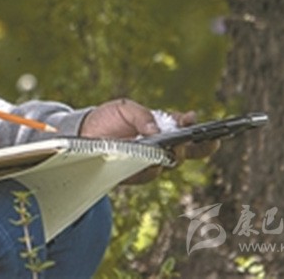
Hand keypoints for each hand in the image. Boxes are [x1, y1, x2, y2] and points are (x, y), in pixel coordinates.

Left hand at [80, 99, 218, 184]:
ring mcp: (149, 162)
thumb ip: (141, 116)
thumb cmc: (109, 118)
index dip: (193, 126)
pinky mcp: (134, 175)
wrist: (84, 132)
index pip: (185, 129)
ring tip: (173, 146)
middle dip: (197, 146)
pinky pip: (147, 175)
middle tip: (198, 139)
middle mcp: (160, 147)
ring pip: (169, 164)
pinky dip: (151, 169)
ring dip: (173, 156)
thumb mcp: (125, 108)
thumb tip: (156, 130)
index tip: (194, 119)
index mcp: (162, 128)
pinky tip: (153, 162)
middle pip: (186, 151)